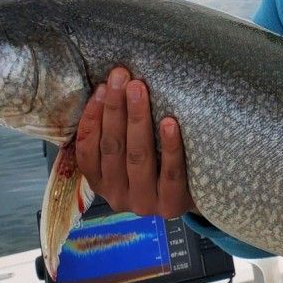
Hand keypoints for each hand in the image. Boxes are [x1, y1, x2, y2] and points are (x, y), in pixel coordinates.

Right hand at [75, 66, 196, 217]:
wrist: (195, 198)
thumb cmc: (158, 167)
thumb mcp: (129, 156)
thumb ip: (117, 134)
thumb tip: (108, 87)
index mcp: (100, 182)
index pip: (87, 150)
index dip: (91, 118)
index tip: (100, 87)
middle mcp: (117, 196)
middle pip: (113, 148)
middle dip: (115, 108)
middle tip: (121, 76)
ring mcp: (143, 203)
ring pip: (138, 157)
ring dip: (137, 120)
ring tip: (139, 90)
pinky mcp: (171, 206)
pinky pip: (170, 173)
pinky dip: (169, 147)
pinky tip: (170, 123)